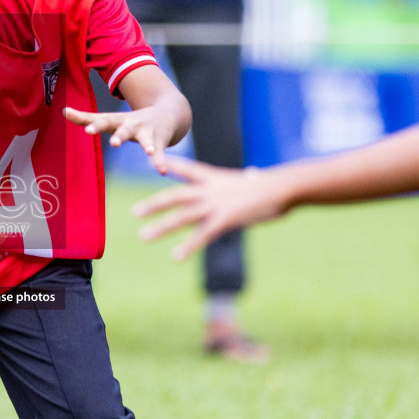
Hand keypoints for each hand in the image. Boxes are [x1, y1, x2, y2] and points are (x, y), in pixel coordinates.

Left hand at [64, 104, 173, 172]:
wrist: (167, 112)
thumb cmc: (130, 121)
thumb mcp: (110, 119)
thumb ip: (86, 117)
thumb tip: (63, 110)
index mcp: (118, 121)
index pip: (103, 122)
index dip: (94, 125)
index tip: (87, 130)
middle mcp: (132, 125)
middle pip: (124, 131)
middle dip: (120, 136)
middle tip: (115, 143)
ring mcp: (147, 133)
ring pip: (146, 140)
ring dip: (147, 145)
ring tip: (149, 152)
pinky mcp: (160, 142)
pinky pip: (160, 153)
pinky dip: (161, 161)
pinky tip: (161, 171)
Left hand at [133, 158, 292, 260]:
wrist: (283, 187)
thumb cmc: (273, 185)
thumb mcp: (255, 180)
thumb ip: (248, 179)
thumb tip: (254, 173)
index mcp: (215, 178)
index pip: (186, 168)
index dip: (168, 165)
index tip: (149, 161)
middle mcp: (210, 190)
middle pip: (175, 196)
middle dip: (154, 204)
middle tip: (134, 212)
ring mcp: (215, 204)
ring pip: (181, 216)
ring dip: (161, 227)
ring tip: (144, 236)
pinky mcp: (225, 219)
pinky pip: (202, 235)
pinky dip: (188, 246)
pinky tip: (176, 257)